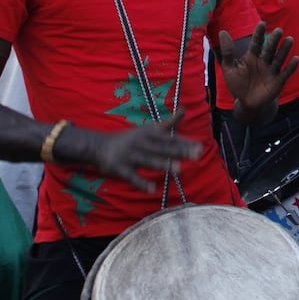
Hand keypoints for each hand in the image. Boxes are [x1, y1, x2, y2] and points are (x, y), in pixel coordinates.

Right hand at [82, 111, 201, 191]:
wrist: (97, 146)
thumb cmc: (130, 139)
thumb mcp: (150, 129)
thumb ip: (169, 122)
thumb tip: (185, 110)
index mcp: (150, 134)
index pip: (170, 139)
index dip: (185, 143)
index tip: (200, 146)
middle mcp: (142, 143)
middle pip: (163, 148)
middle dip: (180, 151)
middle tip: (196, 155)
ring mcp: (130, 155)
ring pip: (149, 160)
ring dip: (163, 164)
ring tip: (179, 169)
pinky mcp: (119, 168)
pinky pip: (131, 176)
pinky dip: (141, 183)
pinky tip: (152, 189)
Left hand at [217, 22, 298, 111]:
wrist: (247, 103)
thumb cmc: (238, 84)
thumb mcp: (229, 68)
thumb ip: (227, 52)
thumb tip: (223, 32)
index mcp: (252, 57)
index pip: (256, 43)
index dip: (259, 34)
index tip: (262, 23)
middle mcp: (263, 62)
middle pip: (270, 49)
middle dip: (274, 40)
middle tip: (278, 30)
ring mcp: (272, 71)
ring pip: (279, 58)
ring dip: (284, 50)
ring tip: (289, 39)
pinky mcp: (278, 81)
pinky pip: (285, 73)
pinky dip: (291, 67)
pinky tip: (295, 59)